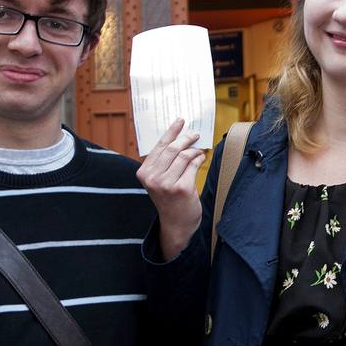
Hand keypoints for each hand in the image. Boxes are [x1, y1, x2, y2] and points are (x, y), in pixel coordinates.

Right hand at [136, 119, 204, 259]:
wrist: (176, 224)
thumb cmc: (169, 199)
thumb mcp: (160, 180)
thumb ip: (164, 161)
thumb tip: (179, 137)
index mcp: (144, 173)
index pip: (158, 146)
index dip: (171, 132)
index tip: (180, 121)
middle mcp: (152, 178)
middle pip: (172, 149)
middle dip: (186, 138)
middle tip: (195, 134)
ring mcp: (166, 184)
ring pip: (184, 156)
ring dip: (194, 150)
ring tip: (199, 149)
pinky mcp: (181, 188)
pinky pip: (193, 165)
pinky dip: (199, 158)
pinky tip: (201, 157)